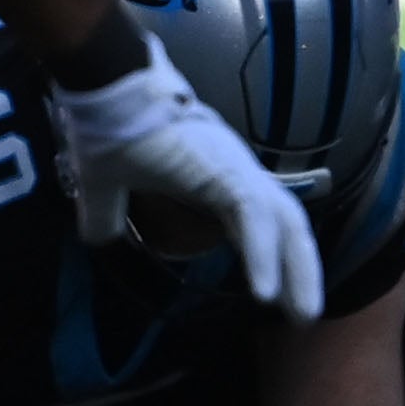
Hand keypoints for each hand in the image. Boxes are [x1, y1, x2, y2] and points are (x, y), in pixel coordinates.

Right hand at [51, 34, 325, 319]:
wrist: (104, 89)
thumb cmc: (109, 130)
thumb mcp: (106, 188)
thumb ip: (108, 216)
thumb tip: (99, 240)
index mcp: (220, 175)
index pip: (263, 220)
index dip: (276, 255)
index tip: (279, 295)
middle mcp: (239, 171)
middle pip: (288, 226)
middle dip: (302, 271)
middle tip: (304, 316)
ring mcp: (237, 169)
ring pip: (285, 224)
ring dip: (298, 270)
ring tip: (302, 314)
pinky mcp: (226, 171)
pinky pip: (254, 218)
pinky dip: (265, 255)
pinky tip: (267, 293)